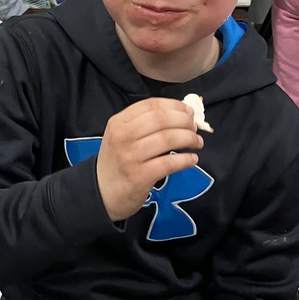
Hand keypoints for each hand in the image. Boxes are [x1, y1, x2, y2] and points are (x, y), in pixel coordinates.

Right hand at [96, 98, 203, 221]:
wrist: (101, 193)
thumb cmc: (117, 163)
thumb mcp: (121, 137)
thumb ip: (144, 125)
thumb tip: (181, 114)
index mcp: (118, 122)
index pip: (151, 106)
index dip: (175, 106)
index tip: (188, 111)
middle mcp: (122, 136)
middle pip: (161, 119)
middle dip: (184, 121)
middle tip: (195, 128)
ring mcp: (130, 156)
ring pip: (167, 139)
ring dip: (189, 138)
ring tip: (197, 142)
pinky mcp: (139, 176)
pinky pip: (169, 163)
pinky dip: (185, 160)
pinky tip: (192, 159)